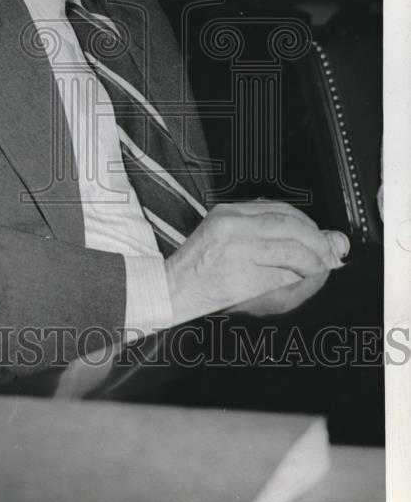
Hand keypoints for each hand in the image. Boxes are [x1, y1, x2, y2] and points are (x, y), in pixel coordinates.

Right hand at [165, 200, 348, 324]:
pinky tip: (305, 283)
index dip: (308, 223)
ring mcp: (237, 249)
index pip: (280, 209)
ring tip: (321, 270)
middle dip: (318, 241)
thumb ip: (267, 234)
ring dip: (315, 262)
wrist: (171, 292)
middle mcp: (232, 225)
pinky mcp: (242, 276)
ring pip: (292, 248)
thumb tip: (322, 237)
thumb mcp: (226, 239)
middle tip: (331, 255)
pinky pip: (284, 275)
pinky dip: (302, 280)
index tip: (321, 236)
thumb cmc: (199, 270)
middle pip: (291, 225)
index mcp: (227, 212)